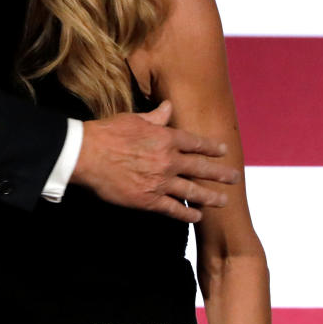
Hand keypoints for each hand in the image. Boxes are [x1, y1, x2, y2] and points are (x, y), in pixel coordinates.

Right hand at [71, 101, 237, 221]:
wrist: (87, 155)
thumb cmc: (107, 133)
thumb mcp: (134, 119)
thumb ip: (155, 117)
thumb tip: (168, 106)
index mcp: (166, 138)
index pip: (196, 143)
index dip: (212, 147)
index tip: (223, 151)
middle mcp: (168, 160)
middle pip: (201, 168)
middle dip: (220, 174)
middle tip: (235, 177)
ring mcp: (160, 182)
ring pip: (192, 191)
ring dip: (210, 197)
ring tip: (223, 201)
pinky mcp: (148, 200)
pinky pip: (173, 209)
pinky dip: (187, 214)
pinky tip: (197, 217)